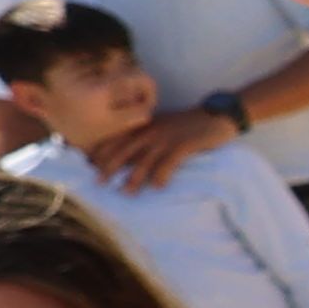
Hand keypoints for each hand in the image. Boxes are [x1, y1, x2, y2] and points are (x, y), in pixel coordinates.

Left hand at [91, 101, 237, 187]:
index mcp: (145, 126)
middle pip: (125, 150)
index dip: (103, 152)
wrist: (218, 115)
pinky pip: (170, 162)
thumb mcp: (163, 125)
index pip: (117, 138)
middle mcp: (152, 131)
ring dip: (134, 177)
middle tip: (99, 182)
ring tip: (126, 192)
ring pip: (145, 160)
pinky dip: (162, 175)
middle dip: (110, 166)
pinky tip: (159, 187)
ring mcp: (168, 138)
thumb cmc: (190, 124)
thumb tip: (129, 157)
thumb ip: (147, 137)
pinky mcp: (185, 145)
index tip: (91, 166)